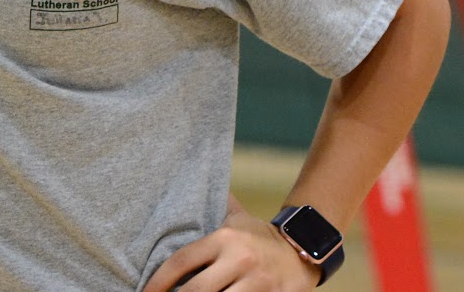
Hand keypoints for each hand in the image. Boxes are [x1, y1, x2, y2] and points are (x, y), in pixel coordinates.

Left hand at [143, 198, 319, 291]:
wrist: (304, 249)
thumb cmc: (259, 236)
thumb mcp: (236, 217)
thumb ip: (213, 205)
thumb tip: (183, 181)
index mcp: (224, 238)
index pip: (181, 261)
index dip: (159, 281)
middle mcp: (239, 259)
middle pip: (196, 290)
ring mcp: (258, 282)